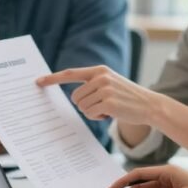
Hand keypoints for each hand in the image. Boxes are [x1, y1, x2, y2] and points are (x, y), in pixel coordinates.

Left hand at [36, 66, 165, 125]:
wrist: (149, 105)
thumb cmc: (127, 97)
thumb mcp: (110, 83)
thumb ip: (93, 84)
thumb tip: (74, 97)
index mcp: (99, 70)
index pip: (70, 73)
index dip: (53, 78)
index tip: (38, 82)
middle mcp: (101, 77)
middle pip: (75, 97)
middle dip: (84, 105)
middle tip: (102, 105)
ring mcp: (105, 89)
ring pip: (82, 106)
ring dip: (92, 112)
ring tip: (108, 108)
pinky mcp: (108, 102)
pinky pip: (90, 114)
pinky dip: (98, 117)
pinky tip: (111, 114)